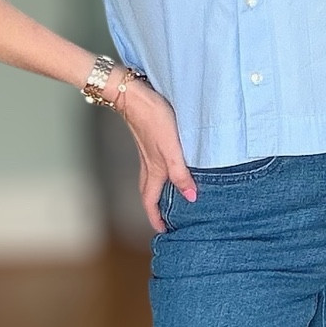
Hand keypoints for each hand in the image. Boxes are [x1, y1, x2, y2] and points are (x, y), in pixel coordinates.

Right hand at [114, 81, 195, 234]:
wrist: (134, 95)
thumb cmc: (152, 120)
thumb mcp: (171, 149)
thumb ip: (180, 174)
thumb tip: (190, 197)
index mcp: (153, 170)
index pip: (150, 202)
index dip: (156, 218)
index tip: (163, 231)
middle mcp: (148, 165)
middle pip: (149, 194)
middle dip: (155, 209)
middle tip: (166, 220)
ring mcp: (148, 153)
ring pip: (151, 180)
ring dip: (158, 192)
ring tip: (171, 198)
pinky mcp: (150, 140)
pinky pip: (155, 166)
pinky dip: (162, 174)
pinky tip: (172, 167)